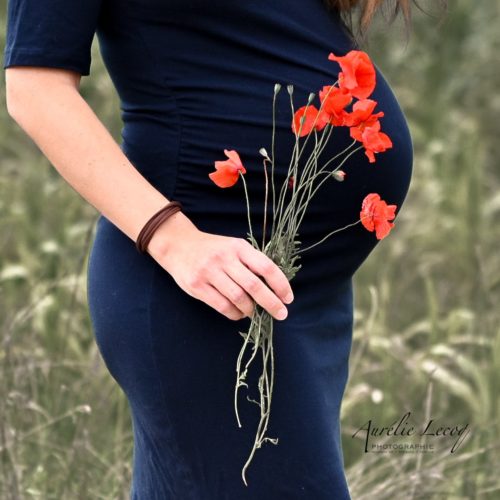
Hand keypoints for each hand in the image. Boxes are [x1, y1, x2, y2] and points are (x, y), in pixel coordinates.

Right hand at [147, 212, 293, 320]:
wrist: (178, 245)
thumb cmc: (212, 249)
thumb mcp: (233, 246)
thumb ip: (251, 262)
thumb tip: (273, 288)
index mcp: (238, 247)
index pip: (266, 267)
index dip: (280, 284)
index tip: (288, 298)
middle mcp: (225, 258)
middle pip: (254, 285)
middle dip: (271, 302)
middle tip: (281, 314)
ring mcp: (209, 272)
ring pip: (238, 298)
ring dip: (250, 310)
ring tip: (253, 312)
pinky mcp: (197, 286)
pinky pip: (222, 306)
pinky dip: (234, 313)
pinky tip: (238, 314)